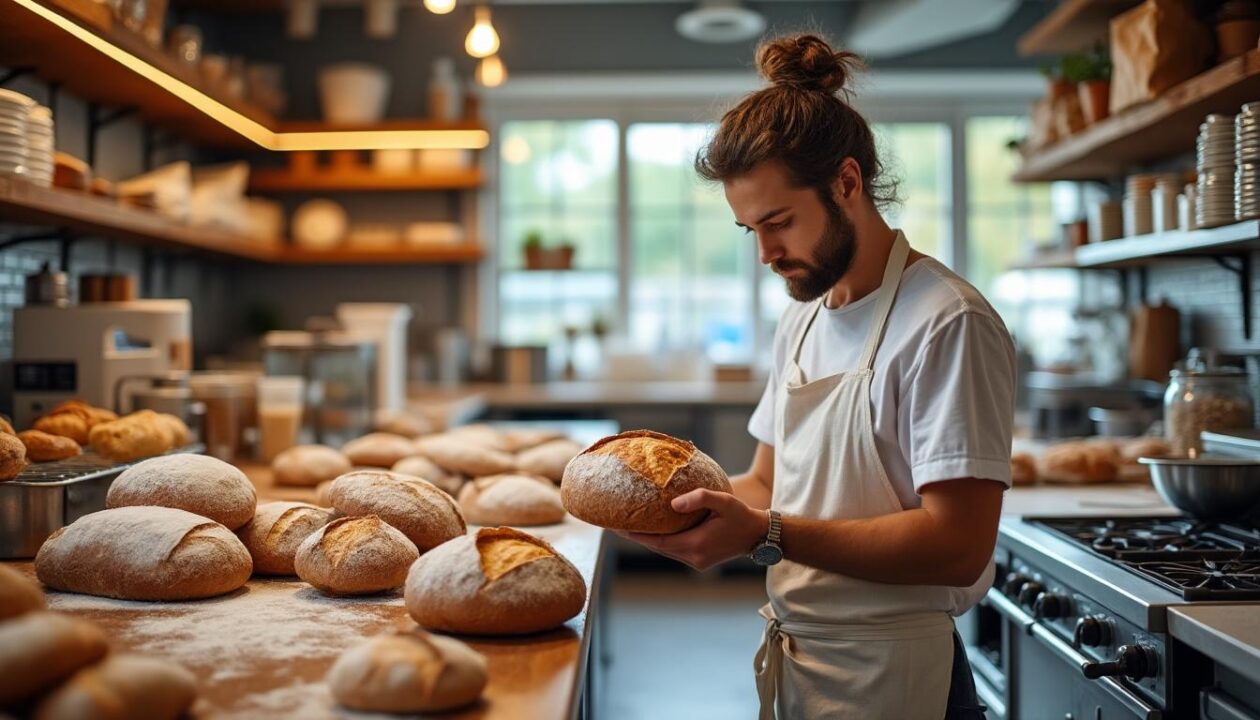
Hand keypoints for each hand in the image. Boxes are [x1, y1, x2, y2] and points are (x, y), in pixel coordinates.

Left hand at [618, 490, 768, 571]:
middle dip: (638, 536)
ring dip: (649, 539)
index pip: (658, 542)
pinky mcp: (699, 560)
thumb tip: (673, 504)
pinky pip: (674, 550)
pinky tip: (653, 529)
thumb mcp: (724, 501)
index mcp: (696, 545)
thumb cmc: (741, 516)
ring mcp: (696, 561)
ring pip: (665, 550)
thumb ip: (700, 498)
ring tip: (629, 525)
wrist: (759, 535)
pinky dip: (662, 541)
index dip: (637, 535)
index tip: (617, 527)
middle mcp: (693, 558)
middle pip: (658, 547)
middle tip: (616, 523)